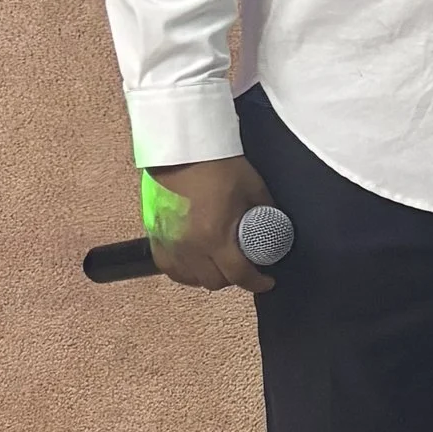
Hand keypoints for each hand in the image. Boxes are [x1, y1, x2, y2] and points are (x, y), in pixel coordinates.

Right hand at [142, 157, 278, 291]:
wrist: (183, 149)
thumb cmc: (218, 165)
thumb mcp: (253, 190)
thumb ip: (266, 215)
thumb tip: (276, 230)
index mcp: (215, 236)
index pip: (239, 275)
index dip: (257, 282)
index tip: (267, 280)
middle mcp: (190, 246)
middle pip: (214, 281)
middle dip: (233, 278)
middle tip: (244, 266)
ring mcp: (170, 243)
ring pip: (190, 279)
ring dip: (208, 276)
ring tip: (219, 265)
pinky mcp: (155, 235)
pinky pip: (168, 268)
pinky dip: (184, 271)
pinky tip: (194, 264)